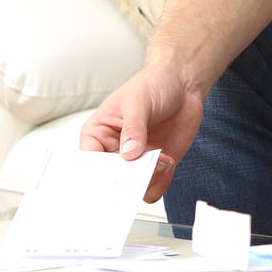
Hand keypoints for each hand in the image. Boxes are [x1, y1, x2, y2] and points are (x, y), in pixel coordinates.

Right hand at [78, 63, 201, 203]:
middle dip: (124, 181)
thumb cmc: (152, 85)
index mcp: (98, 134)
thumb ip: (133, 128)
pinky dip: (161, 180)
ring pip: (132, 187)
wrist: (182, 84)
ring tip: (162, 160)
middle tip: (139, 173)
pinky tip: (169, 161)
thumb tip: (128, 153)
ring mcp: (135, 161)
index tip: (109, 179)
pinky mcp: (155, 166)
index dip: (95, 174)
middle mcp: (113, 151)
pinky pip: (153, 186)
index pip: (89, 161)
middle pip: (110, 180)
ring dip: (147, 180)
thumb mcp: (138, 101)